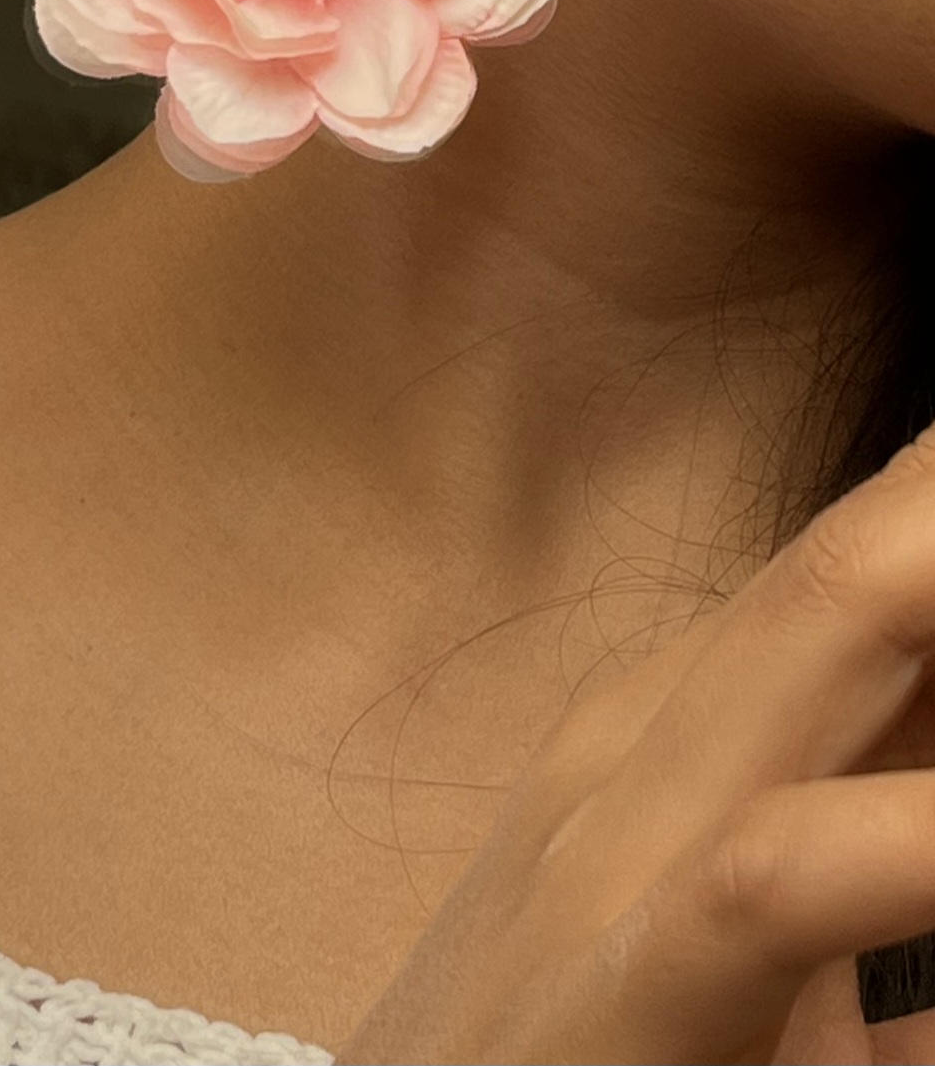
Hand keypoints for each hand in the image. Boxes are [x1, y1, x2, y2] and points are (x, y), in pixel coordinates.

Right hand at [336, 429, 934, 1062]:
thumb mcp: (769, 977)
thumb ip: (887, 867)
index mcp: (691, 724)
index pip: (870, 562)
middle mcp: (657, 734)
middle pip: (864, 547)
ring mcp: (621, 826)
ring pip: (829, 623)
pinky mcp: (628, 970)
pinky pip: (791, 868)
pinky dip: (917, 825)